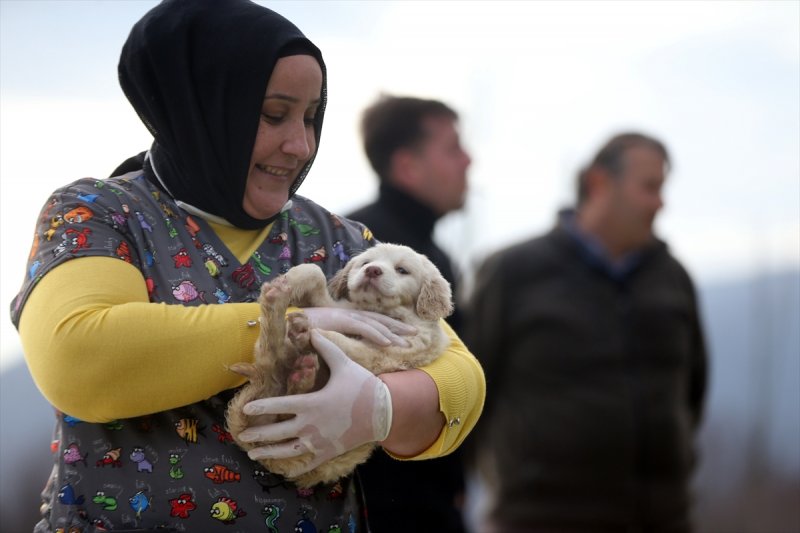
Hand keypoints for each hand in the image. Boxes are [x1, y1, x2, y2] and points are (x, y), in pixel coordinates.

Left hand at [238, 331, 392, 474]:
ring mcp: (319, 441)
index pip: (279, 406)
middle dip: (257, 435)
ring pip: (287, 450)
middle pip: (277, 432)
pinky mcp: (328, 452)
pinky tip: (283, 470)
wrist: (384, 411)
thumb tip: (312, 330)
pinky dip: (294, 468)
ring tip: (252, 454)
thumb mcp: (343, 364)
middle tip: (242, 436)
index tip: (246, 409)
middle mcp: (311, 424)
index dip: (261, 407)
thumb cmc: (362, 386)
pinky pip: (308, 462)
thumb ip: (326, 348)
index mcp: (311, 403)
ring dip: (268, 453)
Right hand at [302, 307, 414, 346]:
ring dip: (392, 333)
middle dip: (397, 327)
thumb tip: (347, 349)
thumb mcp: (324, 335)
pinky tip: (388, 342)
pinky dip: (376, 335)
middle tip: (415, 334)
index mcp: (346, 316)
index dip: (390, 325)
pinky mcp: (338, 320)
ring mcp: (343, 316)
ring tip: (407, 342)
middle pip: (378, 320)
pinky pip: (361, 328)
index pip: (373, 320)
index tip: (405, 333)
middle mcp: (347, 313)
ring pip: (374, 324)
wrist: (282, 323)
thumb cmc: (299, 332)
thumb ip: (336, 339)